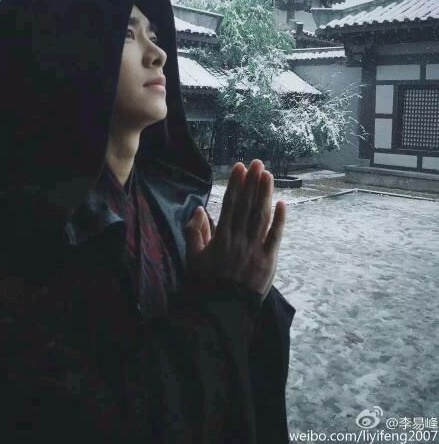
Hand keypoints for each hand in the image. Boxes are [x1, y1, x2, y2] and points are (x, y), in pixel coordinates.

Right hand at [184, 159, 285, 300]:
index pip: (230, 205)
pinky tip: (282, 203)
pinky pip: (276, 237)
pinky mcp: (269, 261)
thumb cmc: (205, 284)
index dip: (236, 185)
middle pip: (248, 206)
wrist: (222, 311)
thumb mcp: (193, 259)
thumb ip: (194, 233)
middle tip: (257, 163)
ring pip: (262, 217)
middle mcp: (240, 240)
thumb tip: (199, 209)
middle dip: (252, 183)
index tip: (240, 167)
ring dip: (265, 195)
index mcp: (221, 238)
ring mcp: (256, 250)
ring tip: (268, 175)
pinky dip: (280, 220)